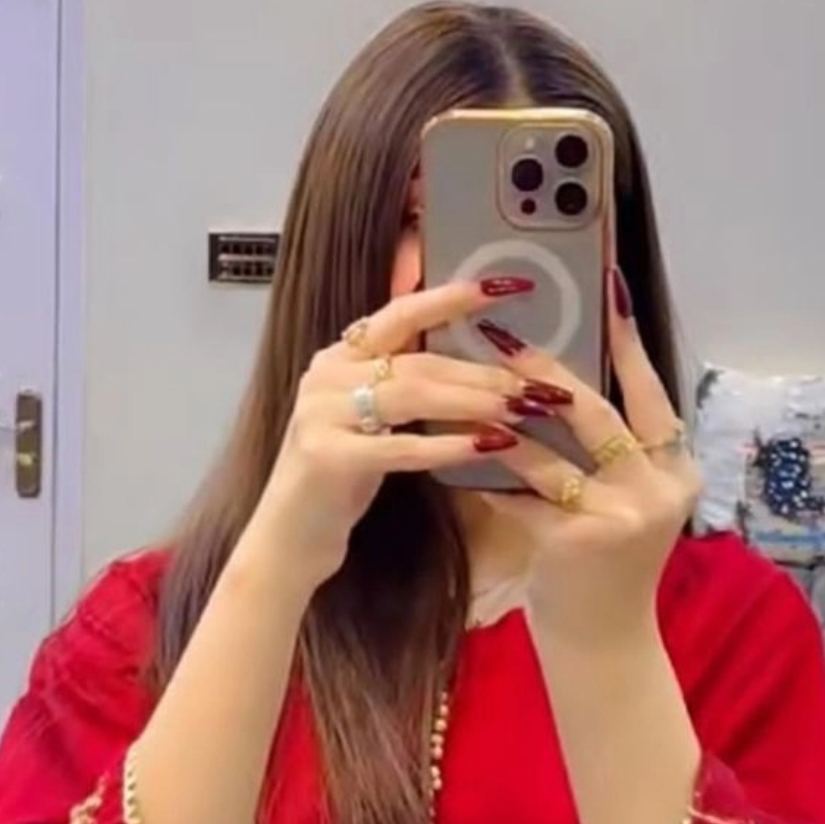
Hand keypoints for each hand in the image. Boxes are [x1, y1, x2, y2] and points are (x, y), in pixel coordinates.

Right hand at [249, 276, 569, 583]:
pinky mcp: (327, 456)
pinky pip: (399, 446)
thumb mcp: (372, 419)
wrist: (289, 536)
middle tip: (535, 385)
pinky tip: (486, 447)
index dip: (451, 297)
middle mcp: (327, 374)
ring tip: (521, 412)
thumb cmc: (343, 476)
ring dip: (473, 402)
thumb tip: (478, 363)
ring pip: (412, 394)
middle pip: (418, 361)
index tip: (502, 286)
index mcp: (340, 356)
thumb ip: (408, 383)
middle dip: (482, 371)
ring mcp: (322, 413)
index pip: (400, 313)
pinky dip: (447, 445)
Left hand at [478, 268, 701, 651]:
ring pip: (551, 449)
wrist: (603, 641)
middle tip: (502, 335)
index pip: (651, 393)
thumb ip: (602, 449)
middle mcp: (660, 489)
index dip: (628, 343)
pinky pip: (522, 492)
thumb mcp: (618, 500)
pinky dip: (488, 472)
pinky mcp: (579, 540)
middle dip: (544, 370)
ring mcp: (623, 516)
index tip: (609, 288)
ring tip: (465, 385)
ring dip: (501, 417)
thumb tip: (551, 381)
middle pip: (597, 412)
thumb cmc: (602, 562)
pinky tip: (455, 450)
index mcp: (675, 470)